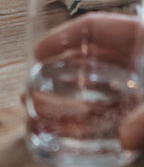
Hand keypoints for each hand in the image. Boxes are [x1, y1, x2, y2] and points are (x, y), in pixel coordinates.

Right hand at [34, 12, 143, 150]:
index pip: (95, 28)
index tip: (39, 51)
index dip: (64, 37)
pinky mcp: (139, 110)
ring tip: (39, 107)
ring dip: (69, 97)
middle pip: (90, 57)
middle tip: (34, 82)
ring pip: (97, 87)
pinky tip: (68, 131)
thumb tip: (126, 139)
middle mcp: (138, 60)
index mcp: (143, 37)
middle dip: (59, 70)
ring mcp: (139, 86)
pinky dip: (89, 120)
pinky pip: (111, 111)